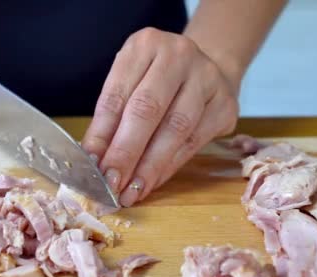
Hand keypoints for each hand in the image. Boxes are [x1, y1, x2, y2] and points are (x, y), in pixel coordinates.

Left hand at [82, 27, 238, 206]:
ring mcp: (207, 79)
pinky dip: (169, 167)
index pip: (118, 95)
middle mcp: (179, 55)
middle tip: (110, 184)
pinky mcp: (225, 105)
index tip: (91, 166)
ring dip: (150, 166)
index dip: (102, 134)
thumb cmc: (158, 80)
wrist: (209, 69)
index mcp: (145, 45)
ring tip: (131, 191)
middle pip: (147, 110)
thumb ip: (112, 119)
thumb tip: (94, 161)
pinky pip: (193, 142)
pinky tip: (152, 182)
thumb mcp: (130, 85)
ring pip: (175, 129)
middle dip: (126, 152)